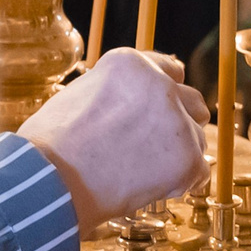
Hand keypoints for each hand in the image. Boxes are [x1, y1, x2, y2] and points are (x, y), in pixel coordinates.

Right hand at [19, 49, 207, 227]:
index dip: (163, 94)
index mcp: (131, 64)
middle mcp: (160, 86)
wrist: (51, 180)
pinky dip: (181, 182)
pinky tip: (152, 186)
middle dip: (178, 122)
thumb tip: (137, 98)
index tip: (156, 112)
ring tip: (139, 170)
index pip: (170, 70)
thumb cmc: (53, 143)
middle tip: (151, 145)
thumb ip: (118, 90)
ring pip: (196, 138)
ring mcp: (176, 122)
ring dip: (177, 153)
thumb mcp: (82, 92)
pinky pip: (199, 171)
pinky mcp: (186, 159)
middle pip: (192, 102)